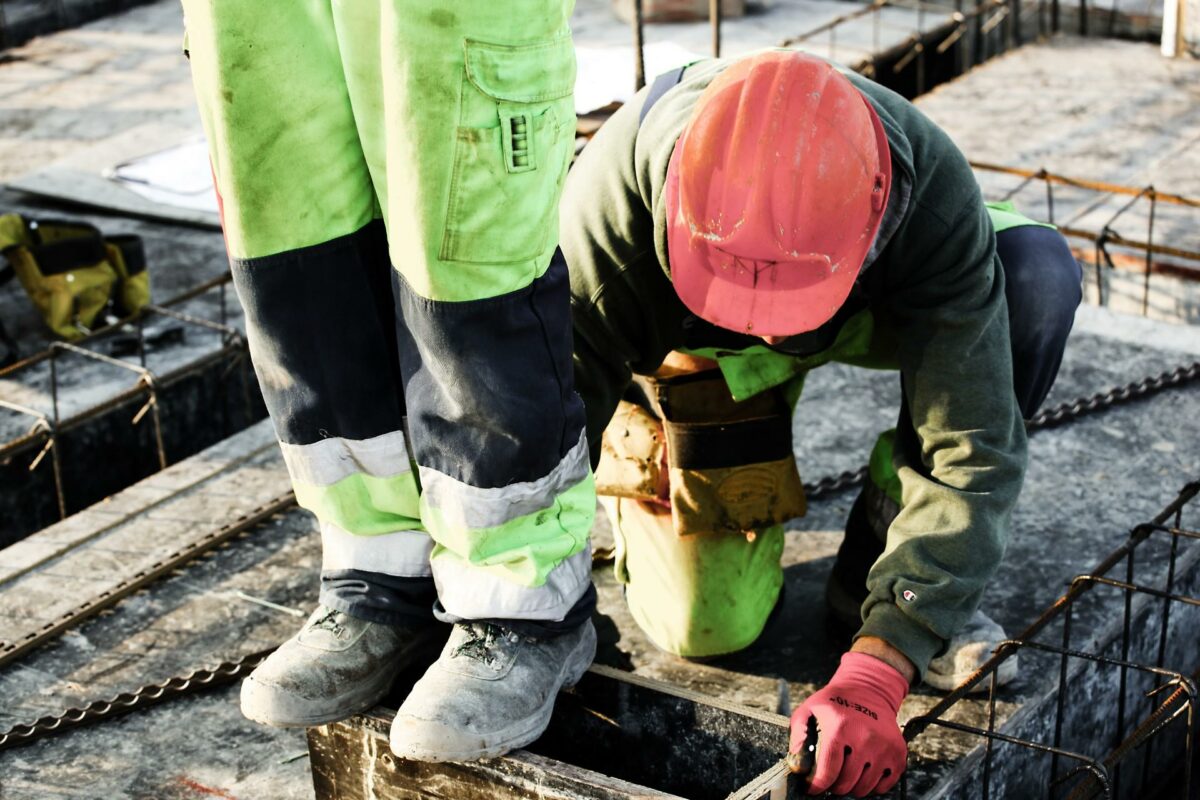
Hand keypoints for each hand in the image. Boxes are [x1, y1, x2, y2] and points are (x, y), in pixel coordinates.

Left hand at [788, 652, 908, 796]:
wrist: (869, 690)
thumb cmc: (836, 702)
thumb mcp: (809, 709)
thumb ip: (798, 737)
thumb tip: (798, 766)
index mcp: (840, 728)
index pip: (828, 771)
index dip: (818, 785)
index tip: (813, 788)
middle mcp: (865, 738)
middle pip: (846, 784)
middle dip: (834, 786)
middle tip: (831, 777)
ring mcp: (884, 747)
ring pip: (864, 789)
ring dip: (852, 786)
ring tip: (846, 772)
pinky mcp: (898, 754)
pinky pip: (883, 786)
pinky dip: (871, 785)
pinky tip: (863, 770)